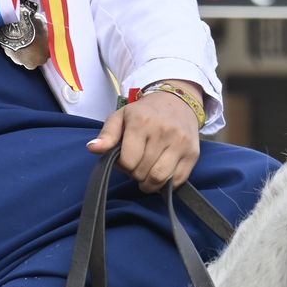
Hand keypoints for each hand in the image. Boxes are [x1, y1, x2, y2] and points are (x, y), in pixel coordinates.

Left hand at [85, 84, 202, 191]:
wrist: (177, 102)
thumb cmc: (144, 112)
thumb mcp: (120, 117)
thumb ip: (106, 135)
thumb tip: (92, 148)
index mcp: (141, 122)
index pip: (128, 161)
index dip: (122, 166)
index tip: (124, 161)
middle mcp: (163, 132)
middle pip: (143, 172)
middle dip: (135, 174)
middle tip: (135, 166)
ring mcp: (180, 144)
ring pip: (160, 178)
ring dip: (149, 183)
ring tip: (146, 174)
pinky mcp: (193, 154)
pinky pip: (178, 180)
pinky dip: (166, 184)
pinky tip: (160, 174)